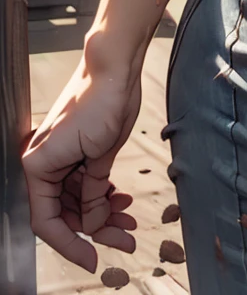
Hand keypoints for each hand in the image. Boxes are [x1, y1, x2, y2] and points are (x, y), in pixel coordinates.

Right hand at [22, 53, 140, 273]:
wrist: (114, 64)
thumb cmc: (104, 100)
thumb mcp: (102, 155)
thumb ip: (94, 194)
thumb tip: (94, 225)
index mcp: (39, 164)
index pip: (47, 221)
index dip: (70, 244)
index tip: (93, 259)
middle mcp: (44, 162)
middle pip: (66, 211)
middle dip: (96, 227)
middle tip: (125, 240)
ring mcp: (60, 155)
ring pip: (78, 198)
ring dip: (102, 211)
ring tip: (129, 219)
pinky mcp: (75, 148)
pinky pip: (84, 180)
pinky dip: (102, 192)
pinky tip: (120, 199)